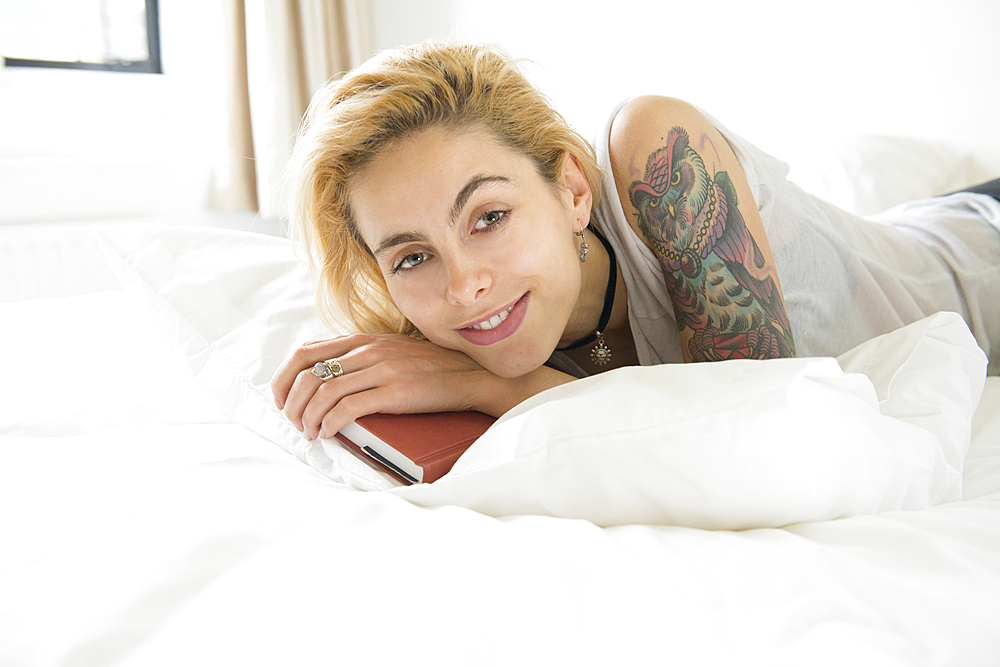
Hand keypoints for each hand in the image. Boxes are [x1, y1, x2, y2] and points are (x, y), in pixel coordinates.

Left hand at [270, 333, 498, 440]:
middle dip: (291, 402)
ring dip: (308, 418)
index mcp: (363, 339)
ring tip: (309, 433)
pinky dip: (329, 423)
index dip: (284, 377)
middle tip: (293, 422)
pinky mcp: (394, 392)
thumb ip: (362, 356)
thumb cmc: (431, 369)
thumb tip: (327, 376)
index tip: (281, 399)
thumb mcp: (391, 351)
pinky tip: (327, 433)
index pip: (306, 352)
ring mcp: (381, 370)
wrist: (470, 375)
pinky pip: (347, 408)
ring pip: (324, 392)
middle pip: (308, 374)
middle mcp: (368, 350)